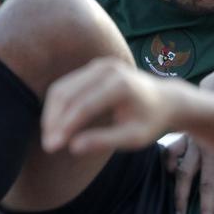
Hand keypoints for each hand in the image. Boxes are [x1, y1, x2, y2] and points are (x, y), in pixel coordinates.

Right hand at [41, 57, 179, 154]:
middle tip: (48, 145)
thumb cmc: (150, 121)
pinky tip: (55, 124)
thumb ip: (104, 141)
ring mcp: (97, 65)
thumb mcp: (134, 137)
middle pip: (67, 93)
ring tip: (49, 136)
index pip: (84, 106)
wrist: (165, 99)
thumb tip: (73, 147)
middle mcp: (106, 69)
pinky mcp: (91, 68)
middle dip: (53, 120)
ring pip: (62, 87)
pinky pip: (66, 85)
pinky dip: (57, 105)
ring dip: (51, 112)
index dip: (65, 126)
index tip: (53, 146)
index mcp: (120, 85)